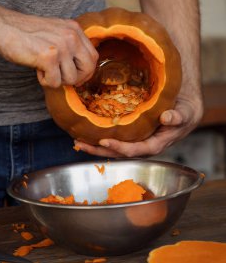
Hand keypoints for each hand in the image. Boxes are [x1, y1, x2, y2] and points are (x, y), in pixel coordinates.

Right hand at [0, 11, 98, 87]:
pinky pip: (55, 82)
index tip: (77, 77)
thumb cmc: (26, 33)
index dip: (87, 71)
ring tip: (44, 69)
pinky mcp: (49, 57)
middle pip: (88, 68)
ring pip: (72, 78)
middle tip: (62, 78)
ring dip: (57, 80)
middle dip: (77, 79)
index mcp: (75, 29)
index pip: (93, 56)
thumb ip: (70, 44)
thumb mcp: (56, 31)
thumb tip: (81, 70)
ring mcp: (62, 46)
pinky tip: (37, 69)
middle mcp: (72, 36)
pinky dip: (45, 81)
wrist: (3, 26)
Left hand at [74, 91, 203, 157]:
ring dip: (95, 145)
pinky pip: (115, 138)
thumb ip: (178, 117)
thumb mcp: (185, 113)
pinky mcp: (131, 135)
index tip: (104, 140)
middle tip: (79, 144)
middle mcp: (143, 146)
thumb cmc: (185, 112)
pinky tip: (87, 132)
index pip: (135, 150)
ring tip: (76, 141)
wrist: (184, 109)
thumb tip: (167, 117)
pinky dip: (100, 136)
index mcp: (155, 144)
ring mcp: (136, 141)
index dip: (120, 147)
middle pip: (118, 153)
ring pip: (113, 148)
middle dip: (98, 149)